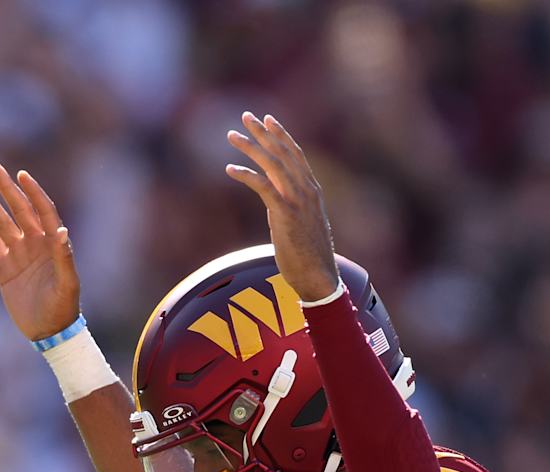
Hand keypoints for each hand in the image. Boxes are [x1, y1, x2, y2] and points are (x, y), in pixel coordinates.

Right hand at [0, 163, 79, 342]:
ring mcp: (19, 254)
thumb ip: (64, 257)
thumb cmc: (63, 309)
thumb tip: (62, 230)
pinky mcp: (5, 267)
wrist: (48, 332)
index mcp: (53, 245)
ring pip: (2, 222)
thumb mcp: (66, 284)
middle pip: (19, 209)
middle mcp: (36, 244)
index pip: (43, 211)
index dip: (33, 192)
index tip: (21, 175)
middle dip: (6, 188)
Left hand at [225, 112, 340, 301]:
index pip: (297, 155)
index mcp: (312, 192)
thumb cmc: (311, 257)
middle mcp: (307, 191)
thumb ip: (293, 207)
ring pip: (273, 164)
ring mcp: (298, 202)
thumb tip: (277, 202)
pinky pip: (263, 187)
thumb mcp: (304, 225)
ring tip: (231, 136)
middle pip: (283, 153)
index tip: (268, 119)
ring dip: (250, 147)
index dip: (282, 135)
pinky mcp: (286, 214)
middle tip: (246, 116)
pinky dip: (246, 175)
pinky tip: (230, 169)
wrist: (320, 278)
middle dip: (264, 132)